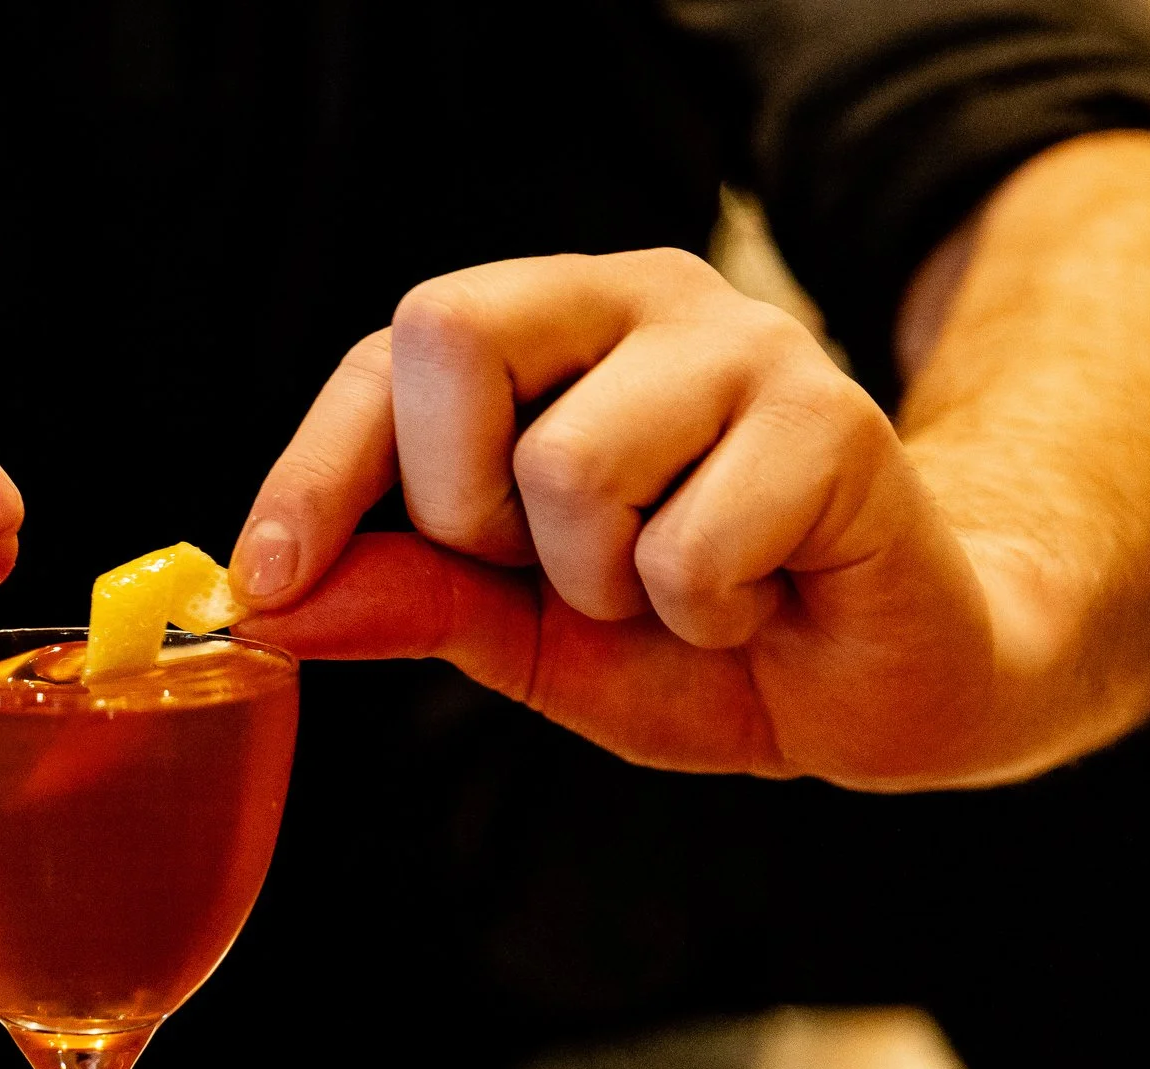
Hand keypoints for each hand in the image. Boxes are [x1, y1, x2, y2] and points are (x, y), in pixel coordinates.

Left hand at [230, 249, 1002, 786]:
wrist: (881, 680)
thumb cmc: (700, 640)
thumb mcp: (524, 636)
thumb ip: (409, 599)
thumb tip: (273, 599)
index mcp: (553, 333)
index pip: (389, 357)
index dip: (314, 472)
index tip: (268, 582)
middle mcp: (640, 306)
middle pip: (452, 335)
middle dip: (466, 509)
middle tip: (556, 574)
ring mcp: (746, 347)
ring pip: (567, 466)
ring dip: (605, 586)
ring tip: (675, 594)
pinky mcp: (836, 421)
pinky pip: (687, 550)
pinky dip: (705, 620)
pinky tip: (757, 601)